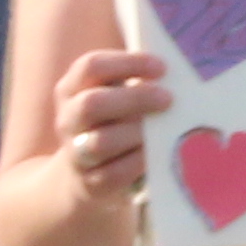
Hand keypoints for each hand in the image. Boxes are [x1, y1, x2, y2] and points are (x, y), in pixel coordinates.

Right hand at [49, 47, 172, 206]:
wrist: (86, 171)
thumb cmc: (112, 121)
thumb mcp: (115, 95)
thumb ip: (137, 81)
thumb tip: (178, 74)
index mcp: (72, 88)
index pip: (91, 66)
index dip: (127, 63)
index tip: (161, 68)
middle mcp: (68, 119)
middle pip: (92, 104)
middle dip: (134, 99)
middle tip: (167, 99)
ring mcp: (75, 152)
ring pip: (101, 142)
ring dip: (137, 134)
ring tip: (162, 129)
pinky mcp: (90, 182)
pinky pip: (114, 173)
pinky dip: (139, 162)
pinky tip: (156, 153)